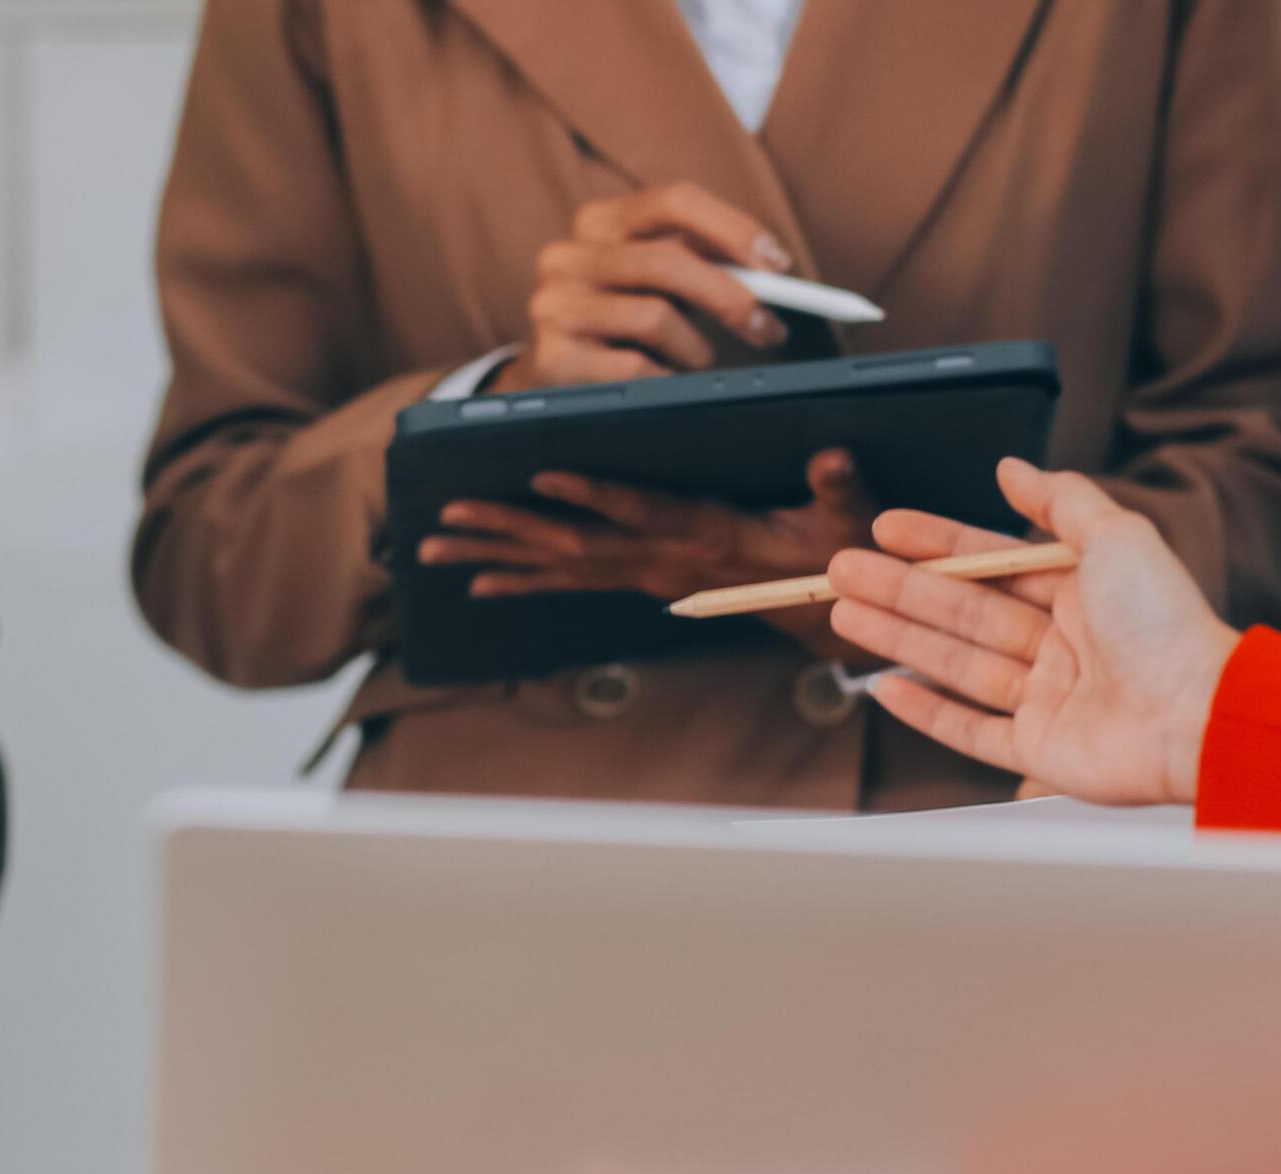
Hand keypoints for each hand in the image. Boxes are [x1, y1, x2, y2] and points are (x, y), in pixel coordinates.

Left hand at [419, 453, 878, 652]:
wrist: (824, 610)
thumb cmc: (832, 556)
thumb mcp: (847, 521)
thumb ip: (840, 488)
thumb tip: (836, 456)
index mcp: (706, 538)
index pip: (642, 513)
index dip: (595, 495)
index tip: (544, 473)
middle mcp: (662, 563)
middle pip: (574, 546)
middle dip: (507, 530)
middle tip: (447, 518)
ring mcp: (646, 576)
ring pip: (557, 568)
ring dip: (492, 556)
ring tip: (432, 548)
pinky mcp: (640, 582)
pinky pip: (569, 587)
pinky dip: (520, 582)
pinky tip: (476, 583)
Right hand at [501, 183, 794, 390]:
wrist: (552, 373)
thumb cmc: (619, 320)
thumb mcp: (653, 279)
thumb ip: (700, 261)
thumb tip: (771, 269)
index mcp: (599, 222)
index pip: (674, 201)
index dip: (733, 228)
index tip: (776, 262)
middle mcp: (568, 256)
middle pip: (668, 261)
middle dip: (730, 296)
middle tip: (766, 327)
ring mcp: (555, 306)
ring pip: (653, 317)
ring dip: (696, 348)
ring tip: (697, 361)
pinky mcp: (553, 358)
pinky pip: (635, 368)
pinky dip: (667, 379)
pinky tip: (664, 380)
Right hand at [824, 459, 1236, 804]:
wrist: (1198, 715)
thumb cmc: (1168, 624)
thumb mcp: (1119, 536)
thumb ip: (1062, 499)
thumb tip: (1011, 468)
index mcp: (1082, 591)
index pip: (992, 562)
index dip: (936, 544)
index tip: (886, 529)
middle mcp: (1062, 644)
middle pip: (962, 612)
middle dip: (899, 590)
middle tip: (841, 572)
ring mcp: (1047, 699)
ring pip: (956, 663)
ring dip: (898, 638)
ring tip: (843, 616)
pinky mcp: (1037, 750)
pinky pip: (969, 730)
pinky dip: (924, 712)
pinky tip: (884, 688)